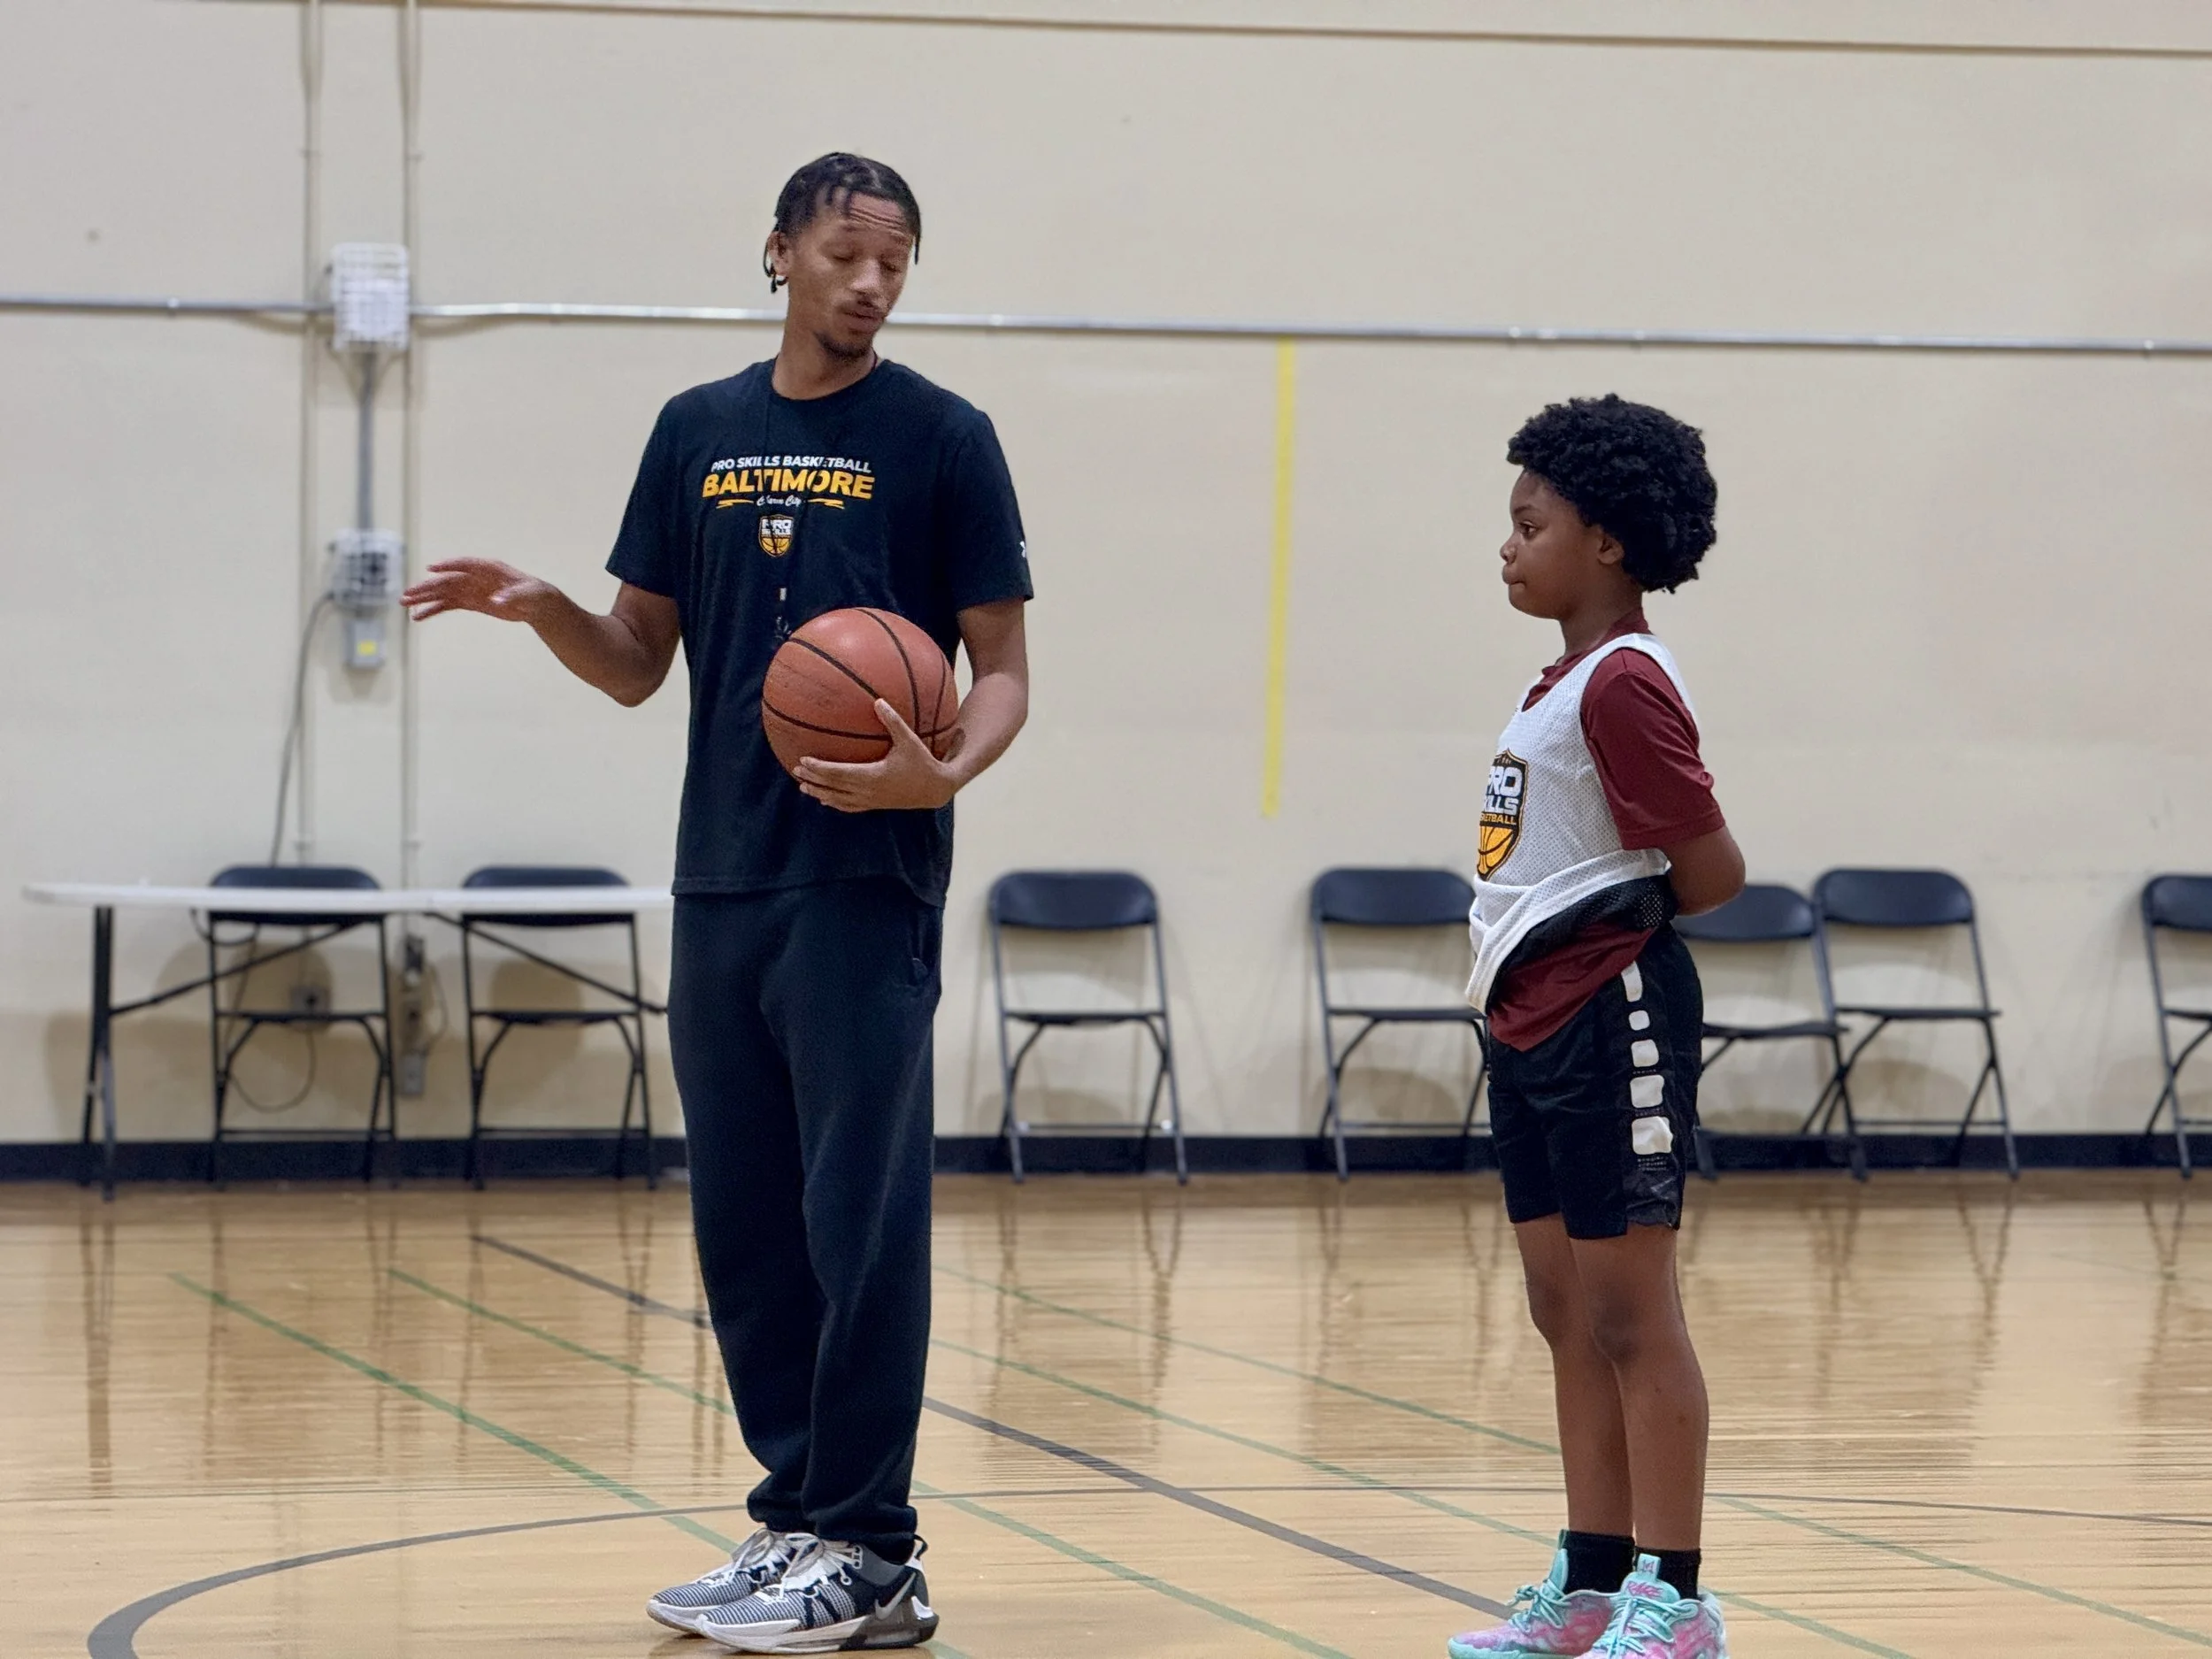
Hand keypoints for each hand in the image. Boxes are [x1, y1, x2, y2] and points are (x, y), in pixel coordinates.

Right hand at [402, 558, 559, 623]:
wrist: (537, 604)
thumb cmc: (534, 594)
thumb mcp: (528, 595)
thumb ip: (512, 596)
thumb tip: (496, 600)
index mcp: (489, 568)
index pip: (465, 564)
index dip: (449, 566)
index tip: (432, 569)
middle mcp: (475, 577)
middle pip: (447, 580)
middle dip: (427, 587)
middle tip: (407, 595)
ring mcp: (471, 589)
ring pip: (443, 593)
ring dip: (424, 598)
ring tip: (405, 604)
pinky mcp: (470, 602)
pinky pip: (448, 605)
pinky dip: (433, 610)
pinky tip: (419, 616)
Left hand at [795, 701, 960, 812]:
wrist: (935, 789)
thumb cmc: (923, 762)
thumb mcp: (909, 740)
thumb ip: (893, 721)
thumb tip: (878, 701)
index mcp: (872, 776)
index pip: (838, 773)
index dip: (819, 767)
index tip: (804, 759)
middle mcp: (867, 791)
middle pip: (832, 787)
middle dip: (813, 778)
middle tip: (795, 769)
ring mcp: (870, 801)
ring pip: (838, 800)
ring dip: (819, 792)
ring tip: (803, 787)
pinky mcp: (875, 805)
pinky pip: (849, 806)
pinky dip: (835, 803)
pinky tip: (826, 800)